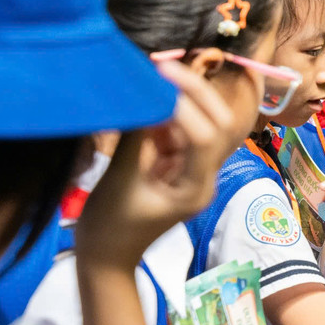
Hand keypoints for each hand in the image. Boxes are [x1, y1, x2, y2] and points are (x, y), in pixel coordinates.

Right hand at [77, 60, 236, 266]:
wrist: (106, 258)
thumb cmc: (109, 228)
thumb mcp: (118, 181)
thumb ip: (134, 137)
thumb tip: (142, 95)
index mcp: (195, 188)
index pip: (206, 137)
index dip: (186, 105)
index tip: (157, 81)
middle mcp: (202, 176)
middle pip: (218, 125)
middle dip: (197, 92)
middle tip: (164, 66)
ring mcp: (191, 169)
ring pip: (200, 123)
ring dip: (179, 98)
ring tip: (150, 73)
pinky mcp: (174, 164)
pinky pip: (178, 130)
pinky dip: (164, 111)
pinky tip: (144, 95)